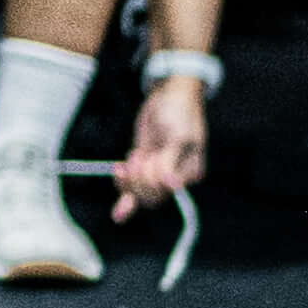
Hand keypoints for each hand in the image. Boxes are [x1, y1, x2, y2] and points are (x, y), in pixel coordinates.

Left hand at [110, 71, 208, 225]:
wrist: (168, 95)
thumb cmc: (179, 112)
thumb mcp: (178, 136)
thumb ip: (171, 162)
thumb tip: (172, 186)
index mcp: (189, 173)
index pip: (166, 192)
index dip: (150, 181)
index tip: (147, 160)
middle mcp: (173, 178)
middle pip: (150, 196)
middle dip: (137, 180)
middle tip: (137, 156)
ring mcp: (156, 172)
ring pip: (138, 193)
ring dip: (127, 182)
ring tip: (125, 163)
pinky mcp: (142, 166)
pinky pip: (132, 188)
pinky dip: (124, 196)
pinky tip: (117, 212)